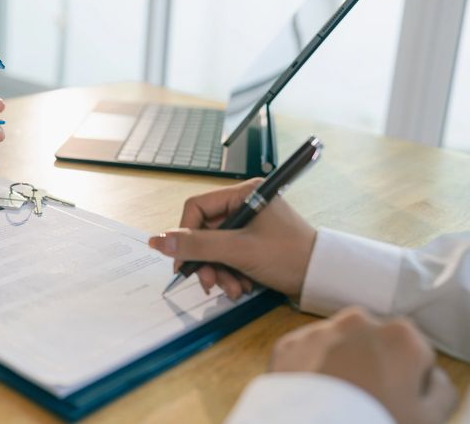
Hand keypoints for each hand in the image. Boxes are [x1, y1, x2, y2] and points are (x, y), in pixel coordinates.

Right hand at [148, 178, 315, 299]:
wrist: (324, 278)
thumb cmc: (291, 256)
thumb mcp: (238, 250)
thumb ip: (197, 245)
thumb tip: (157, 240)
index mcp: (244, 194)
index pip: (197, 208)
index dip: (186, 235)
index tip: (183, 261)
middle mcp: (246, 205)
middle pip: (205, 231)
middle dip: (206, 260)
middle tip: (209, 281)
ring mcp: (250, 225)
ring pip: (216, 247)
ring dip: (218, 271)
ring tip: (232, 288)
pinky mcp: (255, 243)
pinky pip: (229, 256)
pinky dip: (230, 274)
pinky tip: (241, 286)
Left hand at [271, 307, 456, 423]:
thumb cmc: (374, 421)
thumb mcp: (429, 417)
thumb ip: (438, 388)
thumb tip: (428, 377)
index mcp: (401, 335)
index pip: (414, 354)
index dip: (409, 380)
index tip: (399, 398)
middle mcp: (358, 322)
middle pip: (373, 345)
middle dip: (372, 365)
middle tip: (367, 400)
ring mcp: (320, 330)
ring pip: (337, 346)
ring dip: (340, 364)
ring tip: (338, 401)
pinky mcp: (288, 343)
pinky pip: (306, 355)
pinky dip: (310, 370)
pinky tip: (315, 396)